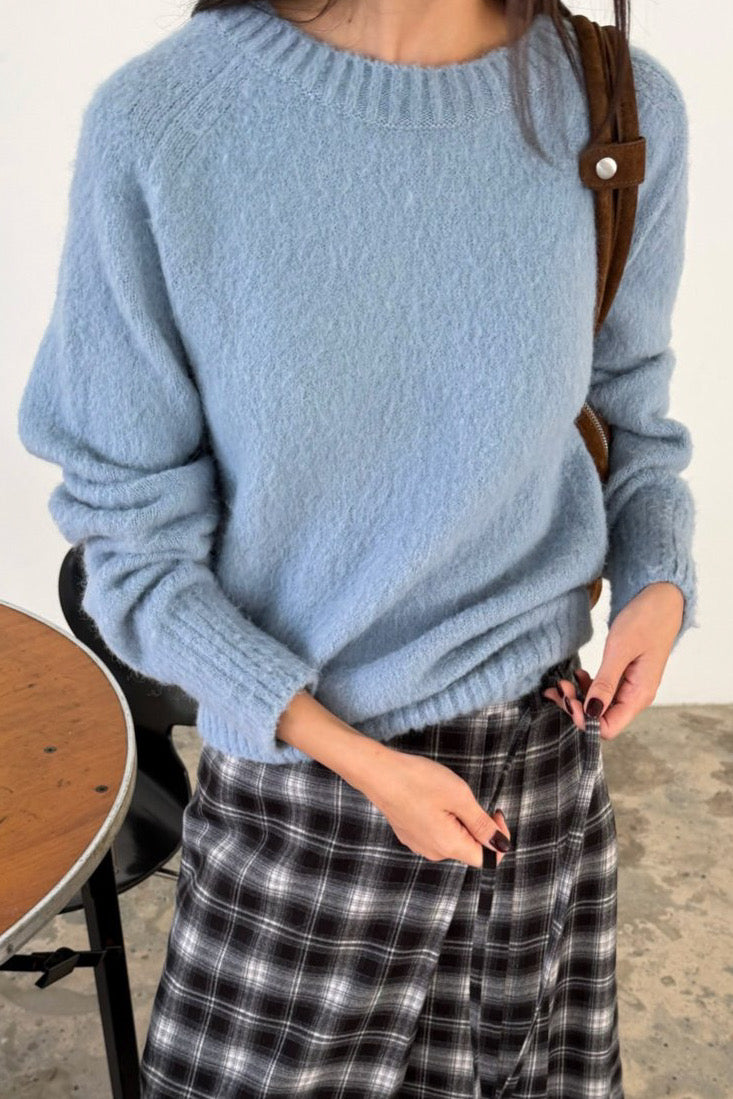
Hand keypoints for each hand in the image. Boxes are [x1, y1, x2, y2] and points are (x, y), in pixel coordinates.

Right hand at [358, 748, 511, 868]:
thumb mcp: (459, 797)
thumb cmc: (417, 781)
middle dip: (477, 825)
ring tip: (446, 794)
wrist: (377, 773)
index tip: (494, 812)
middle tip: (467, 796)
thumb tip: (501, 845)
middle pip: (469, 848)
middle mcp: (433, 852)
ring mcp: (419, 844)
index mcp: (449, 846)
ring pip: (453, 839)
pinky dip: (443, 818)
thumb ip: (481, 824)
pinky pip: (436, 833)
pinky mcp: (409, 834)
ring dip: (459, 820)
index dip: (498, 839)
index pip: (487, 859)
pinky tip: (431, 798)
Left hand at [542, 581, 684, 739]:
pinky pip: (602, 692)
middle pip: (600, 719)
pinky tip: (577, 674)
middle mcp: (635, 697)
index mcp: (639, 695)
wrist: (662, 599)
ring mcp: (629, 688)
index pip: (608, 727)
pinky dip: (585, 687)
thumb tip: (591, 712)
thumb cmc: (645, 620)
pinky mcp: (624, 677)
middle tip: (559, 687)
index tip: (567, 699)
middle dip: (576, 708)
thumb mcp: (621, 649)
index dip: (584, 720)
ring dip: (578, 698)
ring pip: (598, 706)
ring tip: (561, 682)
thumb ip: (606, 683)